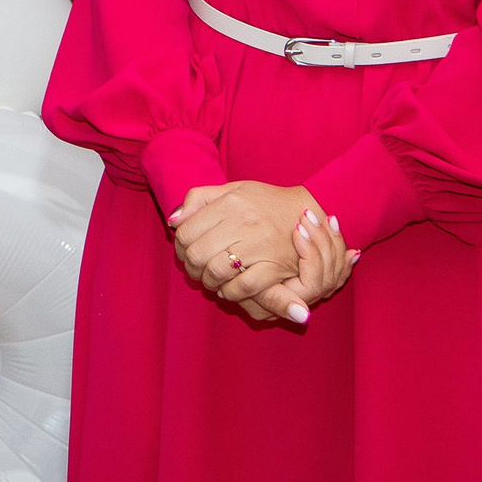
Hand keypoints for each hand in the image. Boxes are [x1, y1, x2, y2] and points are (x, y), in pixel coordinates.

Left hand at [171, 181, 349, 323]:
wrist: (308, 211)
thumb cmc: (265, 201)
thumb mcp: (232, 189)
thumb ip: (200, 199)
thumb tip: (173, 221)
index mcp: (229, 203)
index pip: (186, 231)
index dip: (180, 247)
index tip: (185, 252)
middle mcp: (242, 223)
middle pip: (197, 254)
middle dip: (190, 268)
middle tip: (195, 270)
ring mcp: (259, 246)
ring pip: (216, 272)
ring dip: (208, 282)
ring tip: (210, 280)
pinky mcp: (275, 267)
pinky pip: (242, 287)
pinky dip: (230, 293)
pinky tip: (227, 289)